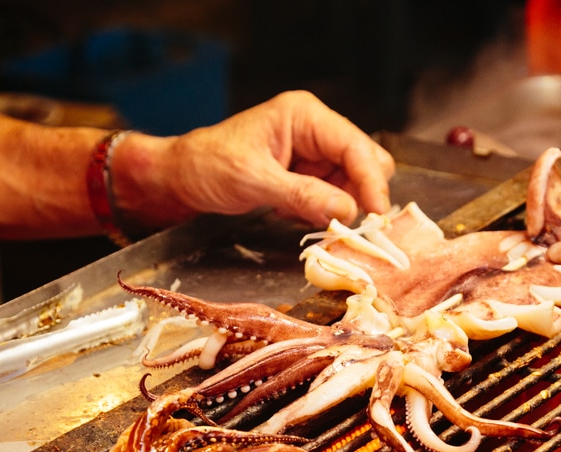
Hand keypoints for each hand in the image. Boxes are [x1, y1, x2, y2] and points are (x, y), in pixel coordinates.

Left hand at [116, 91, 395, 229]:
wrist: (182, 176)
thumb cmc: (209, 166)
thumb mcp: (254, 181)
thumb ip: (302, 195)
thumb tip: (346, 211)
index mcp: (305, 116)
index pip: (355, 147)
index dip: (371, 181)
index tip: (377, 216)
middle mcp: (316, 130)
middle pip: (365, 163)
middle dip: (359, 195)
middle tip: (344, 226)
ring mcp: (314, 153)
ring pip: (353, 184)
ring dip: (339, 208)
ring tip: (304, 219)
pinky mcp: (309, 175)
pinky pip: (334, 197)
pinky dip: (323, 213)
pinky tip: (292, 215)